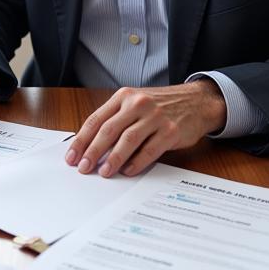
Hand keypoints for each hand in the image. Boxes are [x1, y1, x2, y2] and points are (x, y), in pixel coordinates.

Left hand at [65, 80, 226, 177]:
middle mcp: (138, 104)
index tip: (72, 156)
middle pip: (108, 130)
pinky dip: (136, 163)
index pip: (96, 120)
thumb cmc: (161, 105)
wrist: (196, 101)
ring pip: (127, 141)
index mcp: (124, 96)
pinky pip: (149, 150)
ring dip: (113, 159)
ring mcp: (155, 117)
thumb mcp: (135, 103)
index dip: (81, 140)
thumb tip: (90, 146)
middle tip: (83, 168)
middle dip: (92, 151)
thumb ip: (115, 119)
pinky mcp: (171, 131)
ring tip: (103, 172)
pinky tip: (127, 171)